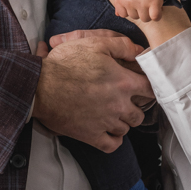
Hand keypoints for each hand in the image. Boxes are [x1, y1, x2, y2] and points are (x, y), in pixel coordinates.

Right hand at [33, 32, 152, 151]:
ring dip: (123, 122)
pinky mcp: (91, 136)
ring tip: (114, 115)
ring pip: (127, 129)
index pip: (150, 89)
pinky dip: (114, 140)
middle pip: (139, 114)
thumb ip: (122, 45)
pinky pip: (112, 145)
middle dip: (135, 108)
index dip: (149, 87)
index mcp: (123, 83)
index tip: (143, 87)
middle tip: (125, 102)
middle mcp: (119, 105)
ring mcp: (106, 123)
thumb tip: (139, 51)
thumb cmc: (66, 63)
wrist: (40, 86)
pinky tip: (110, 133)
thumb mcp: (95, 44)